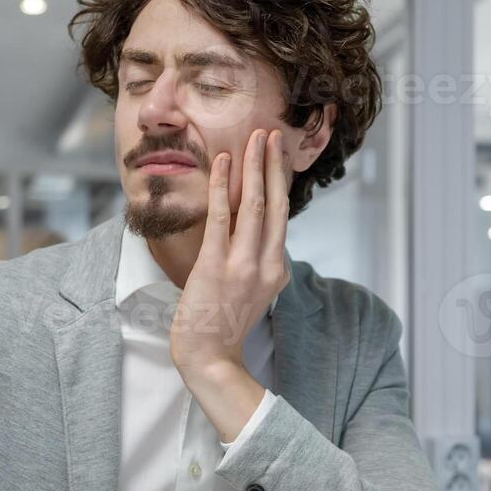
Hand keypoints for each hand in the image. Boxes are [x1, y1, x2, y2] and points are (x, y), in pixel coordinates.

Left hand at [170, 128, 289, 439]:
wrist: (209, 358)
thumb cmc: (224, 328)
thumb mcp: (254, 294)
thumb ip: (258, 265)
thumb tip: (256, 239)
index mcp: (277, 270)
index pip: (281, 217)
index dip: (279, 182)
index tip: (277, 155)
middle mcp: (267, 264)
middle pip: (275, 204)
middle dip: (273, 165)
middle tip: (272, 133)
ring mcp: (243, 264)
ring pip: (254, 205)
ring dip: (253, 167)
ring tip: (254, 137)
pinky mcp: (216, 265)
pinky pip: (220, 218)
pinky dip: (221, 187)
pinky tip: (221, 163)